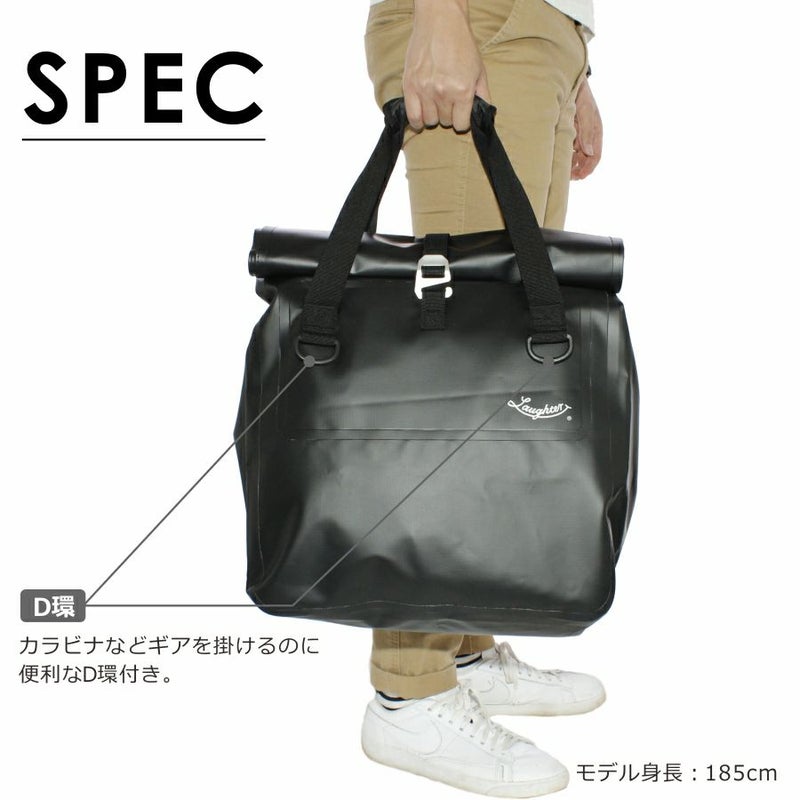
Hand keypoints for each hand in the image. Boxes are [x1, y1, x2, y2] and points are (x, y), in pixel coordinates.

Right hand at [403, 0, 490, 131]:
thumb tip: (483, 114)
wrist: (440, 21)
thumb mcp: (479, 69)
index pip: (461, 125)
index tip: (460, 113)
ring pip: (429, 121)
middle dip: (448, 115)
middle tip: (448, 101)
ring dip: (433, 115)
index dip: (462, 121)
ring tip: (435, 103)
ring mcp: (425, 91)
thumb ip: (482, 95)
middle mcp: (443, 93)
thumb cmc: (461, 43)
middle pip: (445, 122)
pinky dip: (417, 121)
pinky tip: (421, 118)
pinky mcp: (410, 86)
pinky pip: (413, 117)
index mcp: (463, 91)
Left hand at [571, 79, 601, 178]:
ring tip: (561, 172)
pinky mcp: (569, 133)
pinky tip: (558, 161)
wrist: (569, 82)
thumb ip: (586, 131)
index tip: (579, 177)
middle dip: (578, 170)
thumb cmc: (580, 94)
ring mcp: (579, 135)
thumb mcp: (584, 112)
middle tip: (567, 178)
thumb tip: (589, 152)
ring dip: (571, 165)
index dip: (588, 168)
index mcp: (596, 131)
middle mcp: (588, 135)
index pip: (596, 156)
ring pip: (577, 156)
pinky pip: (568, 149)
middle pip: (586, 159)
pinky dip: (565, 156)